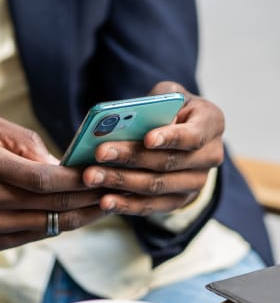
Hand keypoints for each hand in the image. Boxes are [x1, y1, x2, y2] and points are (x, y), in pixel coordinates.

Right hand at [0, 111, 105, 250]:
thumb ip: (21, 139)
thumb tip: (60, 162)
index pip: (44, 177)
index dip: (78, 178)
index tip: (102, 172)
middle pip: (54, 203)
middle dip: (91, 197)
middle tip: (119, 188)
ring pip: (52, 224)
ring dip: (85, 215)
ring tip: (109, 204)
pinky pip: (40, 235)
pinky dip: (64, 225)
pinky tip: (82, 215)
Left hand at [82, 81, 224, 215]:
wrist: (182, 135)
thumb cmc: (171, 109)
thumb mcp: (167, 96)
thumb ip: (153, 103)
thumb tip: (124, 120)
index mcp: (212, 123)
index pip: (193, 135)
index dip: (171, 138)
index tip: (147, 138)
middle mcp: (209, 156)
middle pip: (167, 163)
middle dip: (130, 158)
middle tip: (99, 153)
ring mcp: (195, 184)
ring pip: (155, 186)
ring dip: (120, 182)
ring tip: (91, 176)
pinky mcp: (177, 202)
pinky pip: (150, 207)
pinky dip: (125, 204)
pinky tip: (104, 201)